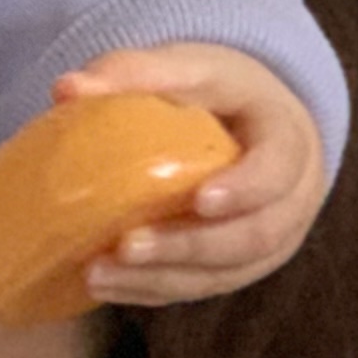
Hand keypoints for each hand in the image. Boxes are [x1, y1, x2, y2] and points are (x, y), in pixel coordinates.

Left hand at [68, 43, 331, 306]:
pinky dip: (155, 289)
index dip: (246, 189)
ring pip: (227, 273)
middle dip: (189, 246)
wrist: (257, 125)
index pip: (279, 168)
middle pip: (253, 236)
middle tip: (127, 245)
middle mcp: (291, 201)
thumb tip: (66, 88)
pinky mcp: (240, 265)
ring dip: (162, 278)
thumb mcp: (191, 68)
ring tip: (99, 274)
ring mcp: (271, 241)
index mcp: (287, 139)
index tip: (199, 199)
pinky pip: (204, 287)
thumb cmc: (222, 93)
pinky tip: (108, 285)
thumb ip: (136, 72)